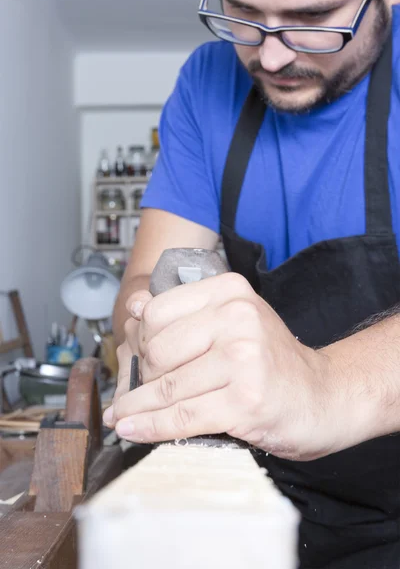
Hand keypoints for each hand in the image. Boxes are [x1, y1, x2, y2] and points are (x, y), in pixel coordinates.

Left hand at [105, 273, 344, 460]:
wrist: (324, 397)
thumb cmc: (273, 363)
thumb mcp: (232, 323)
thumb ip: (184, 314)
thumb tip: (134, 305)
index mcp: (230, 291)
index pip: (157, 312)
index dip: (141, 341)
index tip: (141, 361)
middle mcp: (237, 317)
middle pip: (157, 349)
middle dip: (141, 377)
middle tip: (140, 392)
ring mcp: (243, 358)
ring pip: (166, 387)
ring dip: (136, 408)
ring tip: (121, 416)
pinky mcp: (245, 400)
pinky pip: (182, 416)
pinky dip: (151, 428)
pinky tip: (133, 430)